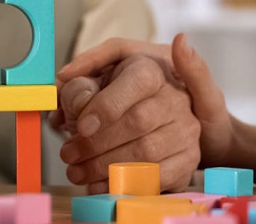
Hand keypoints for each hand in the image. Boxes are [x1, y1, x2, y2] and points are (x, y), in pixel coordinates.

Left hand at [53, 43, 200, 193]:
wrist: (137, 123)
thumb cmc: (108, 103)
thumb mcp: (90, 85)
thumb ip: (78, 86)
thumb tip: (71, 93)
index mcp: (150, 70)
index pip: (137, 82)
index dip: (108, 105)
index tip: (82, 127)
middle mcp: (175, 98)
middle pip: (139, 121)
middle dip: (98, 142)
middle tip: (69, 154)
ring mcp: (185, 130)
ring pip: (147, 152)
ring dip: (106, 166)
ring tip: (78, 171)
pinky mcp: (186, 158)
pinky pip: (157, 176)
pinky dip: (124, 184)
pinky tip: (99, 185)